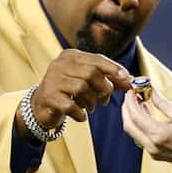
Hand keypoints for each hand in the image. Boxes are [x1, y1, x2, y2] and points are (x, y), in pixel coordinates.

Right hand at [16, 49, 131, 136]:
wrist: (42, 106)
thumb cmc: (69, 92)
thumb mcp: (89, 83)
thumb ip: (108, 80)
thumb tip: (129, 82)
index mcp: (71, 56)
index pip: (97, 59)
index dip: (114, 69)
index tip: (126, 78)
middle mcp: (60, 64)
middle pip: (91, 73)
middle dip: (103, 88)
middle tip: (104, 100)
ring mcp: (52, 80)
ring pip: (82, 88)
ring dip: (91, 101)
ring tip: (90, 107)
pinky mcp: (48, 97)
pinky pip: (70, 105)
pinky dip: (80, 113)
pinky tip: (81, 115)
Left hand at [121, 87, 171, 167]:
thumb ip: (162, 103)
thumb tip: (151, 91)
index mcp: (158, 134)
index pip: (135, 115)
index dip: (130, 101)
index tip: (131, 90)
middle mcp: (152, 145)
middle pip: (129, 125)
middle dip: (126, 109)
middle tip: (130, 96)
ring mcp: (153, 152)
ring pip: (133, 133)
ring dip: (132, 117)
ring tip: (137, 102)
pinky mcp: (156, 154)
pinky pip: (141, 139)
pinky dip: (139, 126)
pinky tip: (146, 115)